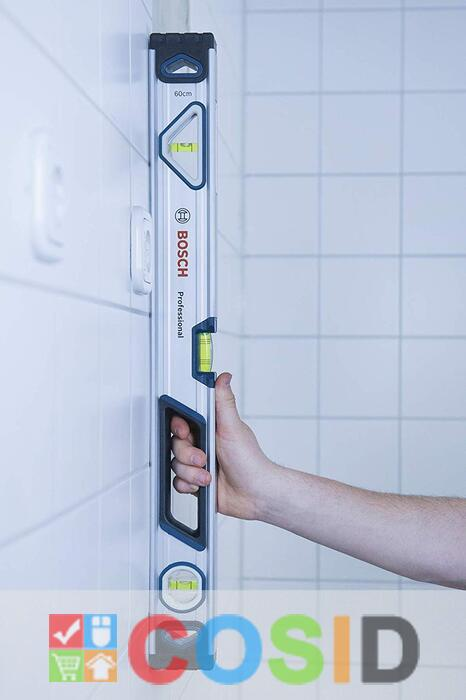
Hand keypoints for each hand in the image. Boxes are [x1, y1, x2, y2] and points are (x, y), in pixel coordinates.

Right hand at [170, 372, 276, 519]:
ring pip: (176, 464)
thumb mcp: (233, 428)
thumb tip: (223, 378)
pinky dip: (189, 485)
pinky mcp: (196, 481)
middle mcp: (203, 444)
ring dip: (191, 472)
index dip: (179, 426)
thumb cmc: (249, 461)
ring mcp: (198, 463)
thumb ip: (224, 402)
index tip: (186, 432)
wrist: (254, 495)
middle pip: (176, 444)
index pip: (183, 421)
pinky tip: (203, 484)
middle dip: (188, 454)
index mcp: (210, 428)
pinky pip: (178, 482)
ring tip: (208, 475)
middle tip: (203, 458)